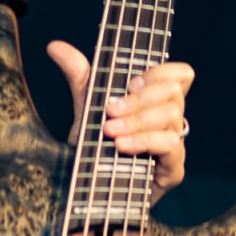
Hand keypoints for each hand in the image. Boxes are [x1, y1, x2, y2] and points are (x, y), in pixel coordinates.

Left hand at [47, 40, 192, 204]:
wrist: (89, 189)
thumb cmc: (94, 147)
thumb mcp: (85, 107)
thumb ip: (79, 77)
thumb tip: (55, 46)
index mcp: (156, 101)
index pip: (179, 74)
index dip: (161, 72)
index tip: (131, 82)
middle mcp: (169, 119)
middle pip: (174, 91)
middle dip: (140, 98)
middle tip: (110, 109)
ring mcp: (174, 144)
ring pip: (171, 116)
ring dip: (138, 120)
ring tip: (110, 131)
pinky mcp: (173, 169)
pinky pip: (170, 145)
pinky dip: (144, 141)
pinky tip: (122, 146)